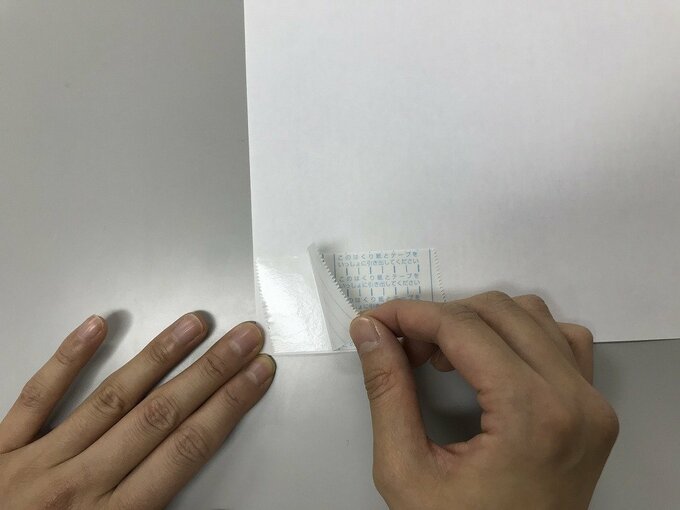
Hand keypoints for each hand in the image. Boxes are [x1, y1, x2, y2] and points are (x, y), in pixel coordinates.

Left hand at [0, 313, 275, 508]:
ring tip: (194, 326)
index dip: (228, 407)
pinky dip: (67, 360)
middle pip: (160, 415)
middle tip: (244, 338)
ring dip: (159, 357)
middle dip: (211, 372)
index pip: (186, 450)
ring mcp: (35, 462)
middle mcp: (78, 486)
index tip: (256, 376)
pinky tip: (96, 326)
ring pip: (111, 397)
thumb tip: (186, 494)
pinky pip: (35, 397)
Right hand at [350, 292, 617, 509]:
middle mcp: (574, 401)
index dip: (411, 315)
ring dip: (479, 322)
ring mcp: (592, 405)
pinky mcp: (594, 411)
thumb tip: (370, 332)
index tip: (377, 320)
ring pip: (534, 315)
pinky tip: (491, 360)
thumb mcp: (406, 470)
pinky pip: (564, 340)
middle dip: (440, 319)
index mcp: (531, 416)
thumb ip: (386, 392)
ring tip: (444, 357)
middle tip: (403, 348)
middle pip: (498, 311)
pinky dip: (522, 334)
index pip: (464, 328)